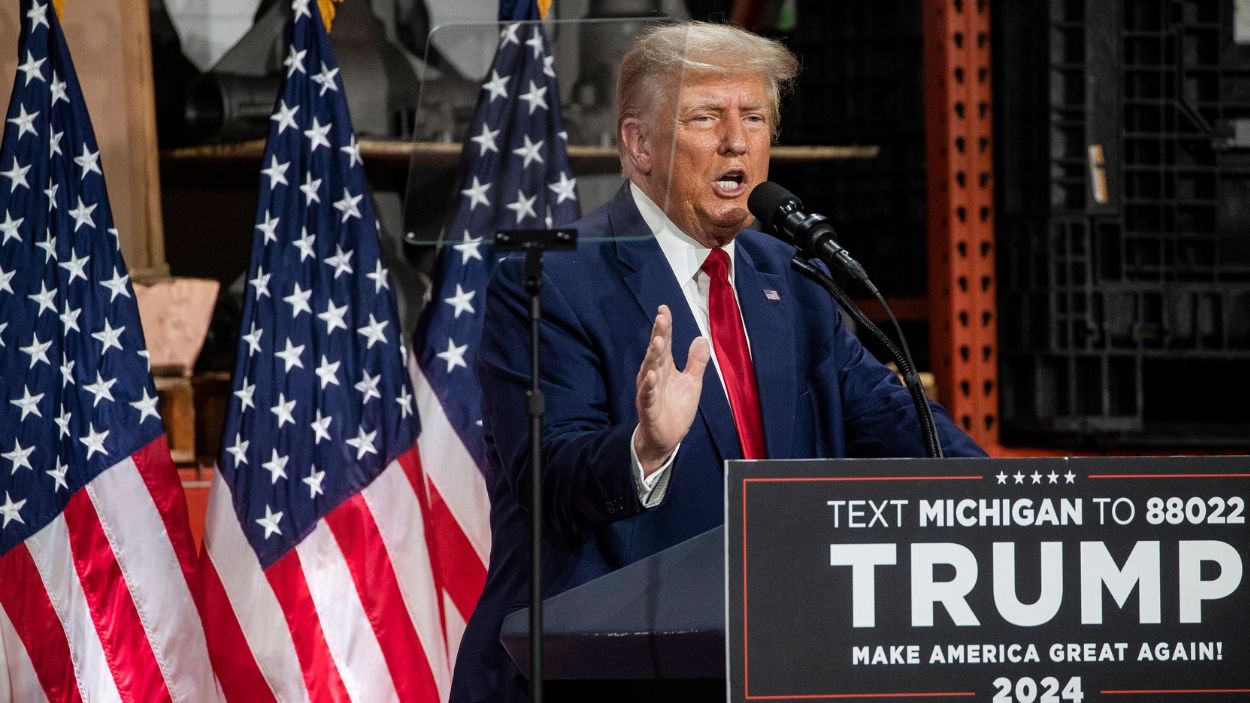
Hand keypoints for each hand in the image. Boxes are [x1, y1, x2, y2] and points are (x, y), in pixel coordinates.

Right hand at [634, 305, 710, 475]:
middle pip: (656, 352)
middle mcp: (654, 375)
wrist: (667, 438)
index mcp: (664, 368)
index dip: (664, 327)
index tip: (664, 309)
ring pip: (650, 370)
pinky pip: (647, 394)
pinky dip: (648, 385)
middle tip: (661, 318)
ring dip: (653, 356)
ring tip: (657, 341)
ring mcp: (650, 391)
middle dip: (658, 334)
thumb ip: (696, 361)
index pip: (664, 343)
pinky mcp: (649, 407)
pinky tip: (651, 375)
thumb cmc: (676, 409)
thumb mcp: (692, 382)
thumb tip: (701, 338)